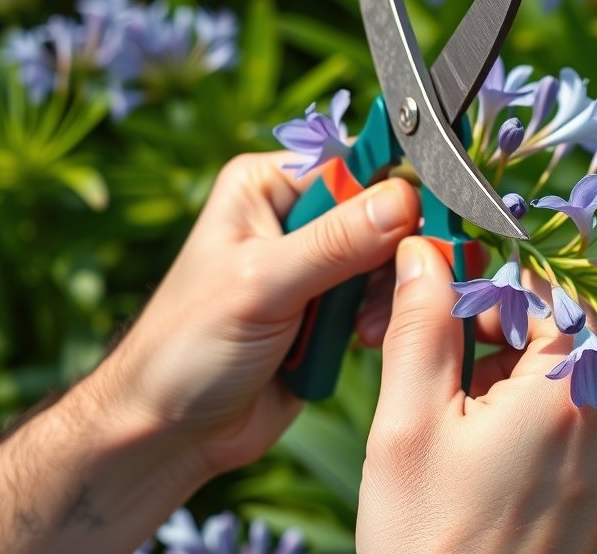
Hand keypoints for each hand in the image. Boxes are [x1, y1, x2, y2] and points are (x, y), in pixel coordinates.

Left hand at [108, 151, 419, 474]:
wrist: (169, 433)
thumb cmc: (188, 347)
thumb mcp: (262, 285)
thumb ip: (335, 243)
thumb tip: (405, 199)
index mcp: (268, 185)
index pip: (354, 164)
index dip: (394, 190)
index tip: (426, 221)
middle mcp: (297, 215)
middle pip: (382, 212)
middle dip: (393, 252)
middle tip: (395, 286)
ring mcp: (318, 265)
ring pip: (390, 258)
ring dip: (387, 292)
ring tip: (363, 329)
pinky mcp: (334, 310)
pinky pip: (384, 298)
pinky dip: (384, 317)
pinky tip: (364, 341)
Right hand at [355, 237, 596, 552]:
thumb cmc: (427, 541)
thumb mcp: (406, 427)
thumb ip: (421, 324)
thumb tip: (424, 249)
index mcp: (571, 391)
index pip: (544, 294)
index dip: (493, 299)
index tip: (456, 319)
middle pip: (575, 338)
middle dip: (518, 345)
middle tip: (463, 385)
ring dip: (549, 386)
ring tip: (490, 433)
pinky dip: (580, 428)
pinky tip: (528, 468)